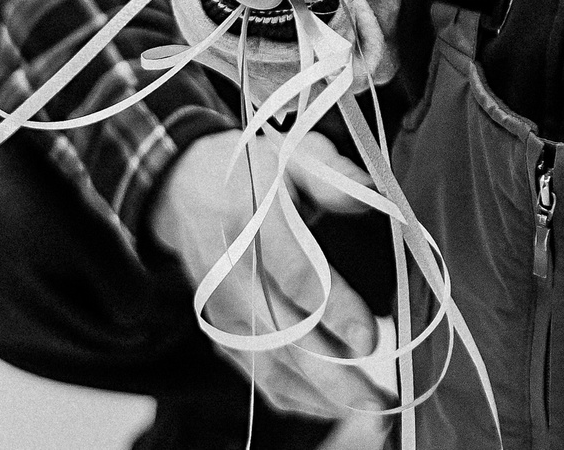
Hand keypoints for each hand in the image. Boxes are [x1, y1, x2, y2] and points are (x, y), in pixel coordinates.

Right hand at [149, 129, 392, 419]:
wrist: (182, 188)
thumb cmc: (249, 171)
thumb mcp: (291, 154)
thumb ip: (332, 177)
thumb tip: (373, 196)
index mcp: (253, 221)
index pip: (296, 275)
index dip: (334, 310)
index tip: (370, 338)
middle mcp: (234, 273)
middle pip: (285, 336)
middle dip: (335, 375)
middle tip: (380, 399)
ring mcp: (224, 308)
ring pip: (271, 365)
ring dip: (320, 395)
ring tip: (370, 408)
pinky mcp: (220, 329)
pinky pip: (255, 374)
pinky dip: (293, 396)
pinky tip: (330, 406)